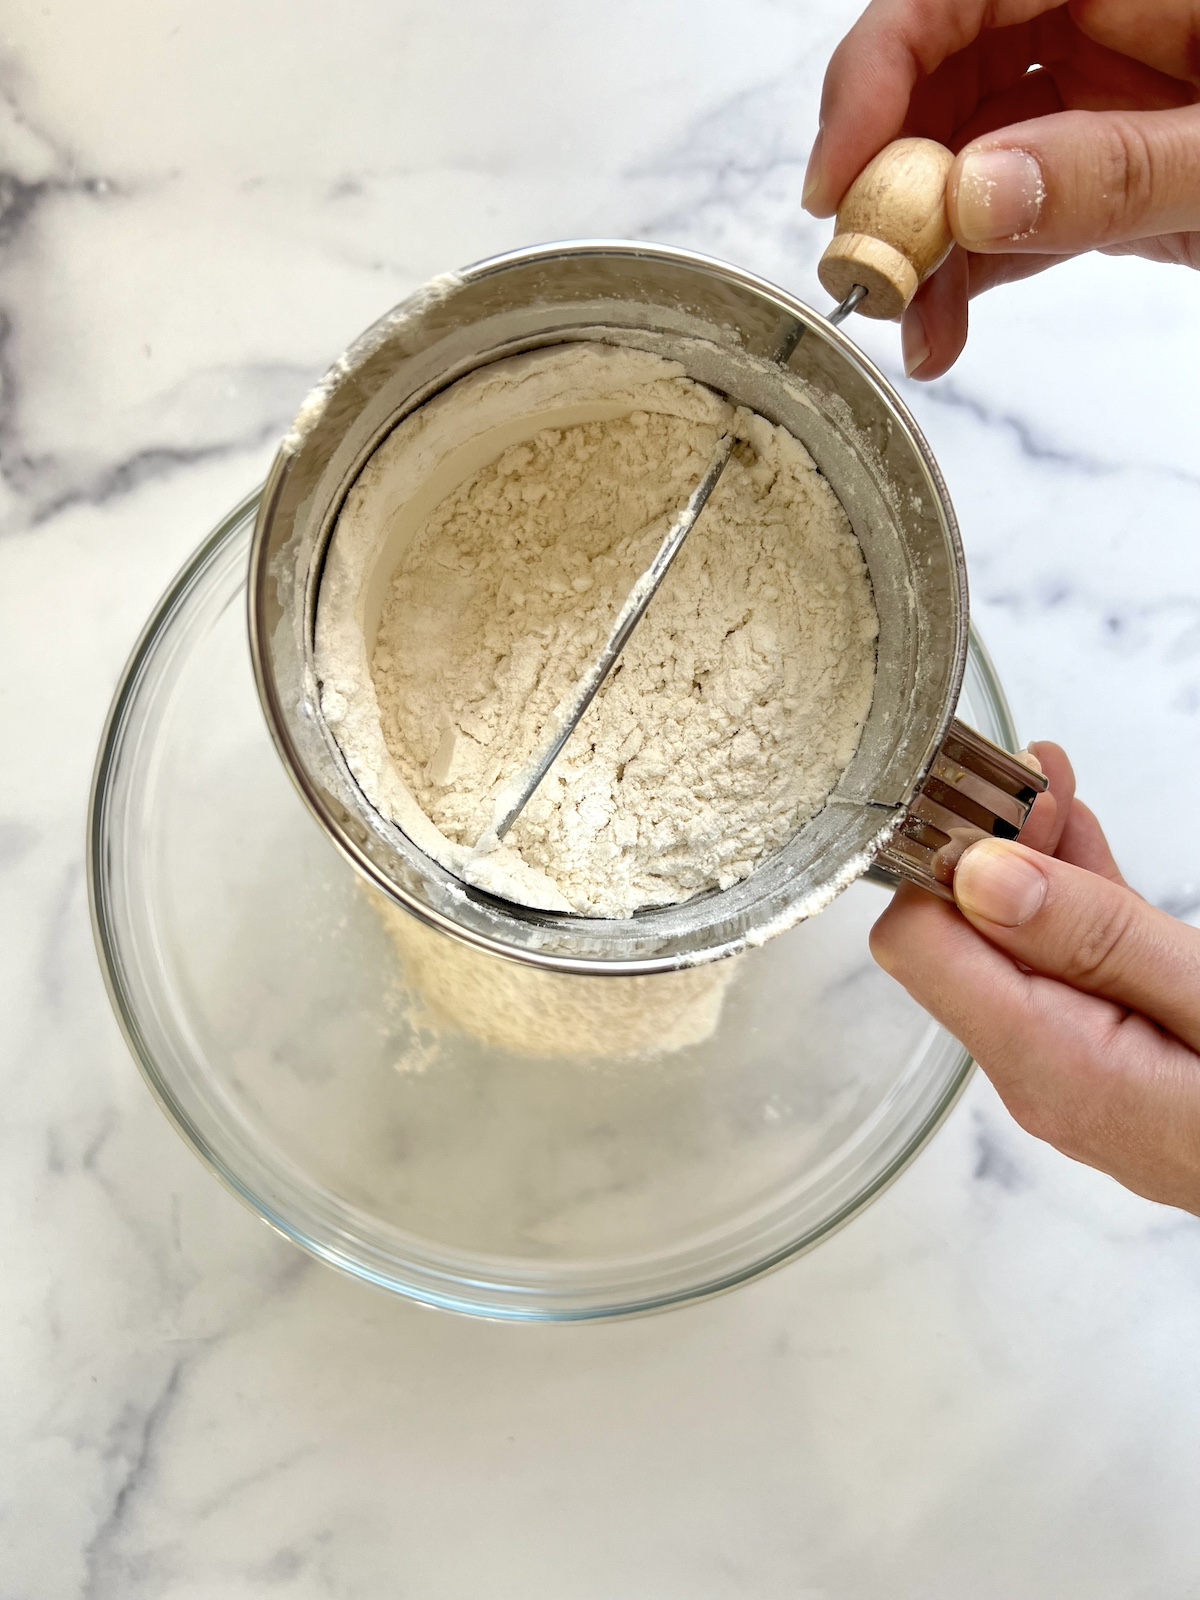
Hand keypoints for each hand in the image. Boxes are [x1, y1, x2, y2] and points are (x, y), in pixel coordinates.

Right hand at [803, 1, 1199, 376]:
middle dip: (890, 173)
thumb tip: (976, 195)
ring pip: (966, 152)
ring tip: (909, 323)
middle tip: (866, 263)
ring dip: (922, 245)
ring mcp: (1101, 101)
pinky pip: (1010, 212)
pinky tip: (942, 328)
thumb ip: (1114, 171)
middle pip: (943, 72)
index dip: (877, 69)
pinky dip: (967, 274)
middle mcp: (1102, 26)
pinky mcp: (1101, 175)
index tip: (836, 173)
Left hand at [871, 743, 1199, 1214]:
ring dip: (1029, 862)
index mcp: (1052, 1063)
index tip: (1005, 800)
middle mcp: (1041, 1077)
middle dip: (987, 846)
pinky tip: (1081, 843)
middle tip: (1038, 773)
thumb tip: (981, 875)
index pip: (919, 944)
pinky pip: (1063, 972)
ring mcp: (1073, 1076)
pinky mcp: (1107, 1064)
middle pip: (961, 940)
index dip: (945, 856)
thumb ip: (1099, 940)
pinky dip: (1068, 903)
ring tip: (1056, 783)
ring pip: (1015, 949)